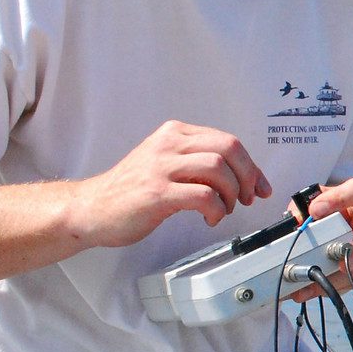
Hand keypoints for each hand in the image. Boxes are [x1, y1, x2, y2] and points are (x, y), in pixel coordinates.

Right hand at [73, 121, 273, 248]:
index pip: (227, 140)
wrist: (91, 209)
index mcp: (174, 134)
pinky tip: (210, 218)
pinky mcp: (157, 193)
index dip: (251, 165)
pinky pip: (203, 196)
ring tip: (223, 210)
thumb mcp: (165, 162)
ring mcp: (161, 167)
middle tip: (247, 198)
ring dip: (231, 194)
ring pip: (219, 170)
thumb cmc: (130, 191)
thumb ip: (197, 162)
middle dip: (248, 177)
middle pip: (229, 149)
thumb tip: (242, 176)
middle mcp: (168, 144)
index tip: (260, 186)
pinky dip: (216, 209)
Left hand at [289, 177, 352, 298]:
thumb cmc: (332, 207)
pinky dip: (332, 287)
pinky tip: (310, 290)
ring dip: (340, 279)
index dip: (340, 199)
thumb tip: (296, 221)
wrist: (341, 220)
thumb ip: (305, 206)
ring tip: (313, 283)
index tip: (314, 210)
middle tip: (342, 262)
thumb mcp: (319, 199)